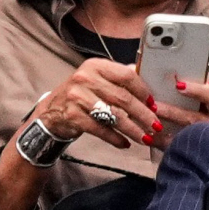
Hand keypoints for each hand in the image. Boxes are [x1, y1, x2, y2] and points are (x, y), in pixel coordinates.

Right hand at [32, 58, 162, 148]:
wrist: (52, 111)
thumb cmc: (82, 94)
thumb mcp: (98, 79)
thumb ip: (120, 79)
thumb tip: (149, 84)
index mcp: (96, 66)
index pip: (127, 76)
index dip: (144, 91)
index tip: (154, 104)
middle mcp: (85, 78)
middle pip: (123, 98)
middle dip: (143, 114)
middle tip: (156, 126)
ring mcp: (77, 96)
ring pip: (114, 115)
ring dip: (133, 129)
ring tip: (145, 138)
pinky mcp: (72, 115)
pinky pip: (100, 129)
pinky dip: (115, 138)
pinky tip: (125, 143)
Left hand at [150, 78, 208, 149]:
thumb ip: (204, 96)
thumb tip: (179, 81)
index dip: (197, 91)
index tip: (178, 85)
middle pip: (195, 118)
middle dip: (172, 111)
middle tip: (153, 104)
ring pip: (184, 136)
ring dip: (163, 127)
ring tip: (147, 120)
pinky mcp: (197, 156)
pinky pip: (176, 149)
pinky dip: (160, 143)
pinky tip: (148, 137)